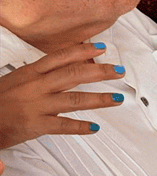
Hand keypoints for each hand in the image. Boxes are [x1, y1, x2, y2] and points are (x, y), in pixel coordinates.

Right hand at [0, 43, 126, 148]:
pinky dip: (80, 127)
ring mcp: (37, 106)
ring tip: (117, 99)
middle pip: (73, 74)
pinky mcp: (35, 125)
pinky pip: (63, 126)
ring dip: (99, 99)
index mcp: (31, 72)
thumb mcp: (18, 80)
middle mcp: (36, 86)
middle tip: (118, 71)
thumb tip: (67, 69)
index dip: (83, 51)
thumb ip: (42, 75)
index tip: (103, 48)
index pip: (61, 56)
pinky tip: (94, 128)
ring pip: (74, 99)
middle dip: (99, 72)